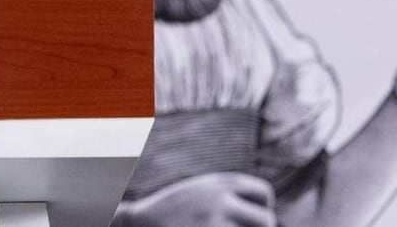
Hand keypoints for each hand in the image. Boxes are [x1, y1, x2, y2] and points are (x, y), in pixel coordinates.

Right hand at [114, 173, 275, 226]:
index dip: (259, 208)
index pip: (262, 193)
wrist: (138, 224)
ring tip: (218, 226)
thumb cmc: (171, 213)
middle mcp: (218, 199)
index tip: (244, 219)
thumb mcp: (200, 193)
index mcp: (218, 184)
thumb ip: (229, 195)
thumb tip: (268, 216)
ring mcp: (214, 223)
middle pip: (266, 219)